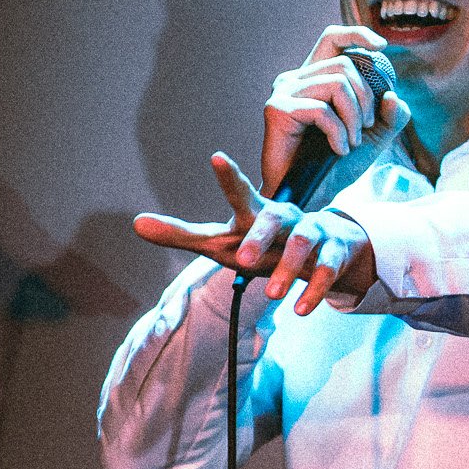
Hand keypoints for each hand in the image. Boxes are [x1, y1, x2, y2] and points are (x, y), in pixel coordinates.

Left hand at [134, 154, 377, 313]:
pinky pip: (326, 270)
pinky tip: (301, 310)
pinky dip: (315, 291)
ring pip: (303, 244)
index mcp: (256, 212)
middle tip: (243, 260)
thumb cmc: (262, 244)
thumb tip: (135, 224)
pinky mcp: (332, 255)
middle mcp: (284, 217)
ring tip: (272, 296)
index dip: (229, 177)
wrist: (323, 247)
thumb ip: (181, 234)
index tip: (216, 157)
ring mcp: (311, 234)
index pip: (240, 193)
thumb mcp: (221, 241)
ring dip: (289, 269)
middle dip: (260, 238)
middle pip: (272, 219)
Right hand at [262, 26, 406, 196]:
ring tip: (351, 143)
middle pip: (345, 65)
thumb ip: (390, 116)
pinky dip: (338, 132)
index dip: (357, 34)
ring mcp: (283, 92)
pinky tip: (338, 150)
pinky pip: (322, 110)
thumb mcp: (373, 138)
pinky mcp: (277, 109)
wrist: (309, 195)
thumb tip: (392, 96)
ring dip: (354, 118)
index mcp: (314, 78)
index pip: (332, 39)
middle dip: (366, 98)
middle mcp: (295, 78)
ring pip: (337, 84)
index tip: (382, 46)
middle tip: (366, 128)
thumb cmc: (335, 166)